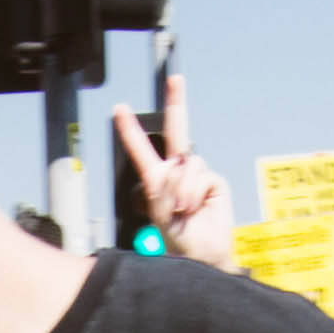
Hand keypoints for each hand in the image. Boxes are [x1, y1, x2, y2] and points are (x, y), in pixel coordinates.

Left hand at [108, 72, 232, 264]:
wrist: (200, 254)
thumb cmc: (175, 236)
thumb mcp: (158, 209)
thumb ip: (165, 183)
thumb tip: (182, 168)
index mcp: (156, 179)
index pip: (142, 150)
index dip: (130, 129)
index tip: (119, 108)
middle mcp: (177, 171)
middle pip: (177, 131)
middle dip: (177, 102)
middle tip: (175, 79)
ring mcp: (197, 175)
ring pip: (187, 165)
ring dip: (182, 190)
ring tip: (181, 210)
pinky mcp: (214, 181)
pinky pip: (201, 176)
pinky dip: (194, 193)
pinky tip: (195, 208)